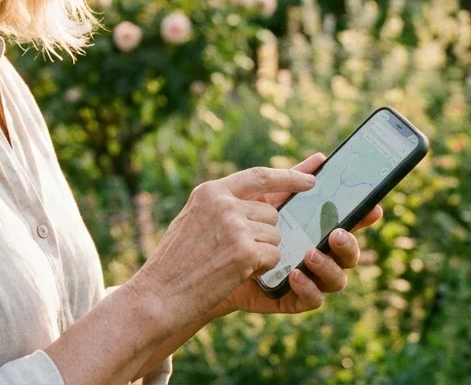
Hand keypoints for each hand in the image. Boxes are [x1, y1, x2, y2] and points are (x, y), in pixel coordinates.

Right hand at [126, 164, 317, 330]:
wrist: (159, 294)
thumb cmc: (175, 263)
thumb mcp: (194, 220)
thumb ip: (223, 206)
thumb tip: (264, 200)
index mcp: (210, 191)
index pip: (259, 176)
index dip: (289, 176)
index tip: (312, 175)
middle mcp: (224, 203)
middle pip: (271, 213)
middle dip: (264, 234)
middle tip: (234, 252)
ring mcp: (235, 226)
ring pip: (275, 237)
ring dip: (261, 253)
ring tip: (228, 264)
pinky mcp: (245, 252)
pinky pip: (274, 256)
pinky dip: (261, 269)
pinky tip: (234, 274)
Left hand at [210, 152, 382, 316]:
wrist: (213, 262)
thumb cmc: (242, 227)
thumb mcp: (264, 199)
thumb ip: (290, 180)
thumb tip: (319, 158)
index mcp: (318, 230)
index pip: (348, 224)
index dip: (364, 217)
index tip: (373, 208)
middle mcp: (321, 255)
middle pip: (349, 253)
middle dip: (349, 244)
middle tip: (335, 233)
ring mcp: (310, 279)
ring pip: (337, 279)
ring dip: (328, 266)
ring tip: (310, 254)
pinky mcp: (295, 299)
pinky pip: (313, 299)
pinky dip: (308, 287)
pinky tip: (294, 273)